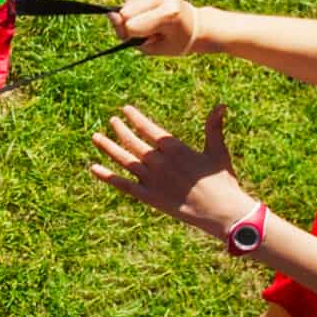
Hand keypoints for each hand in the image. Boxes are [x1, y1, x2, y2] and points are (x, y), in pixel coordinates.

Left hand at [87, 100, 256, 239]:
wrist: (221, 212)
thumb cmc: (222, 182)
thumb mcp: (218, 152)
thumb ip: (213, 128)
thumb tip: (221, 104)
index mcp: (176, 148)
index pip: (149, 129)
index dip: (135, 118)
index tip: (125, 110)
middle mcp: (159, 162)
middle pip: (133, 142)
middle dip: (120, 130)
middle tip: (112, 121)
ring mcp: (152, 180)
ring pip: (124, 160)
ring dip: (108, 148)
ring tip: (95, 137)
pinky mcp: (148, 197)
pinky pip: (123, 184)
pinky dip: (107, 176)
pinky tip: (93, 168)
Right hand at [116, 0, 200, 55]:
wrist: (194, 26)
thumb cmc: (171, 41)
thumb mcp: (149, 47)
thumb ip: (127, 33)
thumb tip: (110, 13)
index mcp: (169, 14)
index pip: (130, 26)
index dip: (132, 35)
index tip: (147, 38)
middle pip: (126, 12)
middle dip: (131, 22)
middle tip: (150, 28)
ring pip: (126, 2)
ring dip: (134, 13)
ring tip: (152, 18)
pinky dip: (137, 3)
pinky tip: (151, 8)